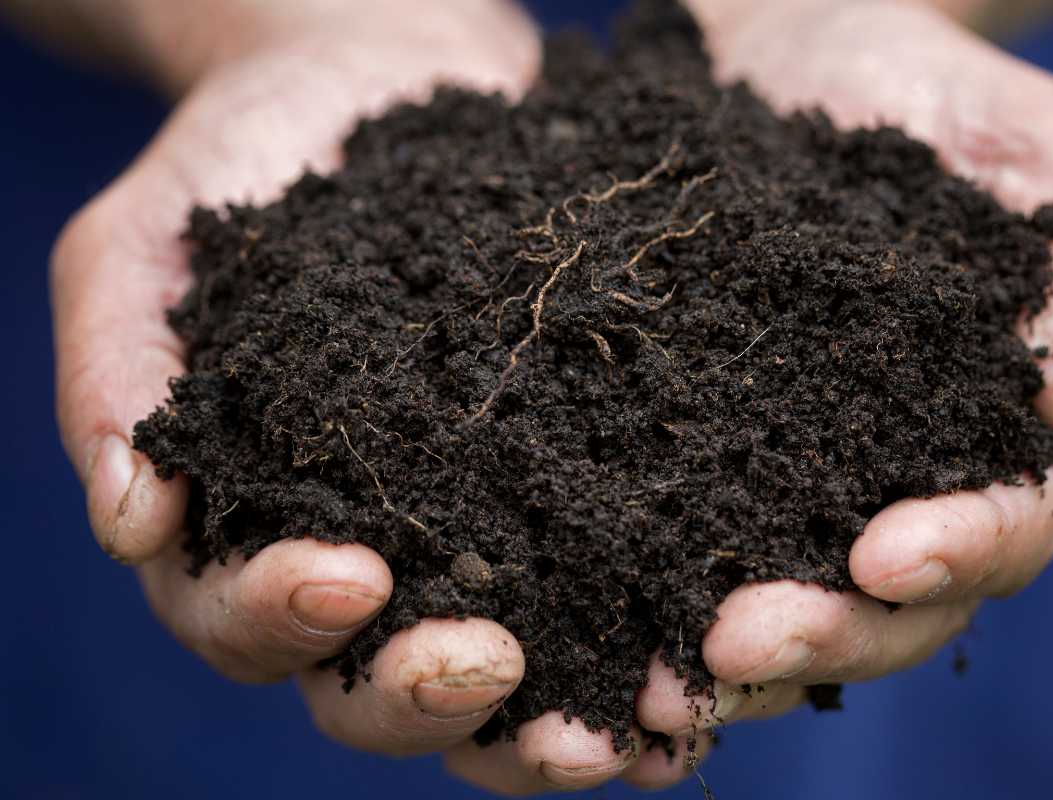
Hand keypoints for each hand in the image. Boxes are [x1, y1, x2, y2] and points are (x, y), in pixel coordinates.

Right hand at [50, 0, 702, 793]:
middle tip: (491, 664)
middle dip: (423, 695)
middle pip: (367, 684)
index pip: (239, 613)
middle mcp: (360, 555)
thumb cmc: (248, 160)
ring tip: (613, 730)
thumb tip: (130, 520)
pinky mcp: (564, 494)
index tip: (349, 574)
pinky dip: (634, 646)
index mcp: (246, 520)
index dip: (281, 617)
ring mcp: (469, 535)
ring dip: (542, 725)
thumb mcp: (146, 245)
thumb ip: (118, 375)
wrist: (378, 80)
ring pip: (494, 679)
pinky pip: (597, 594)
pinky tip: (687, 668)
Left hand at [635, 0, 1052, 733]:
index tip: (884, 554)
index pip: (1006, 524)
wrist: (781, 44)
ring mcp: (782, 477)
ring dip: (707, 660)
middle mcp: (888, 479)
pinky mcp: (681, 455)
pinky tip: (572, 625)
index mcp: (989, 428)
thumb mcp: (1027, 149)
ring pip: (766, 603)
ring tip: (639, 685)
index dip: (958, 553)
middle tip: (729, 648)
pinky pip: (660, 543)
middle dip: (816, 634)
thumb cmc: (922, 83)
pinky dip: (624, 600)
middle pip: (881, 605)